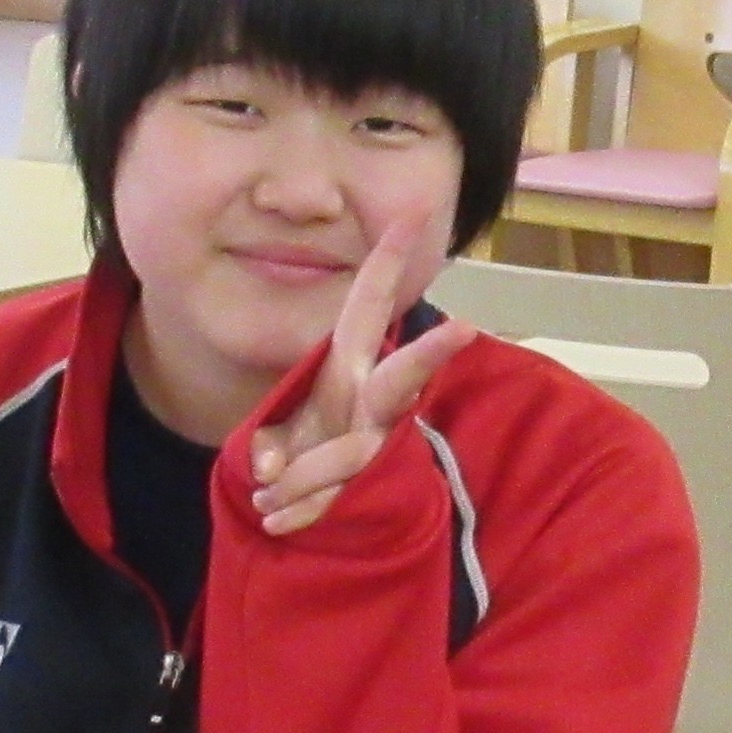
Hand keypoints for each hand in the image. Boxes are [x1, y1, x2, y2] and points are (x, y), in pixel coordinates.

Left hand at [246, 206, 466, 535]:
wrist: (325, 499)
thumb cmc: (308, 440)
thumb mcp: (285, 426)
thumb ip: (272, 443)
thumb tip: (268, 473)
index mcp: (352, 364)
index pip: (371, 304)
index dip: (390, 258)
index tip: (412, 210)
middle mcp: (372, 400)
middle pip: (404, 374)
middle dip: (430, 353)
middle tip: (463, 329)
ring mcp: (372, 443)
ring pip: (353, 454)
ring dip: (309, 473)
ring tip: (270, 497)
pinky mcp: (361, 488)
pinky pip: (331, 501)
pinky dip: (302, 512)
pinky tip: (275, 522)